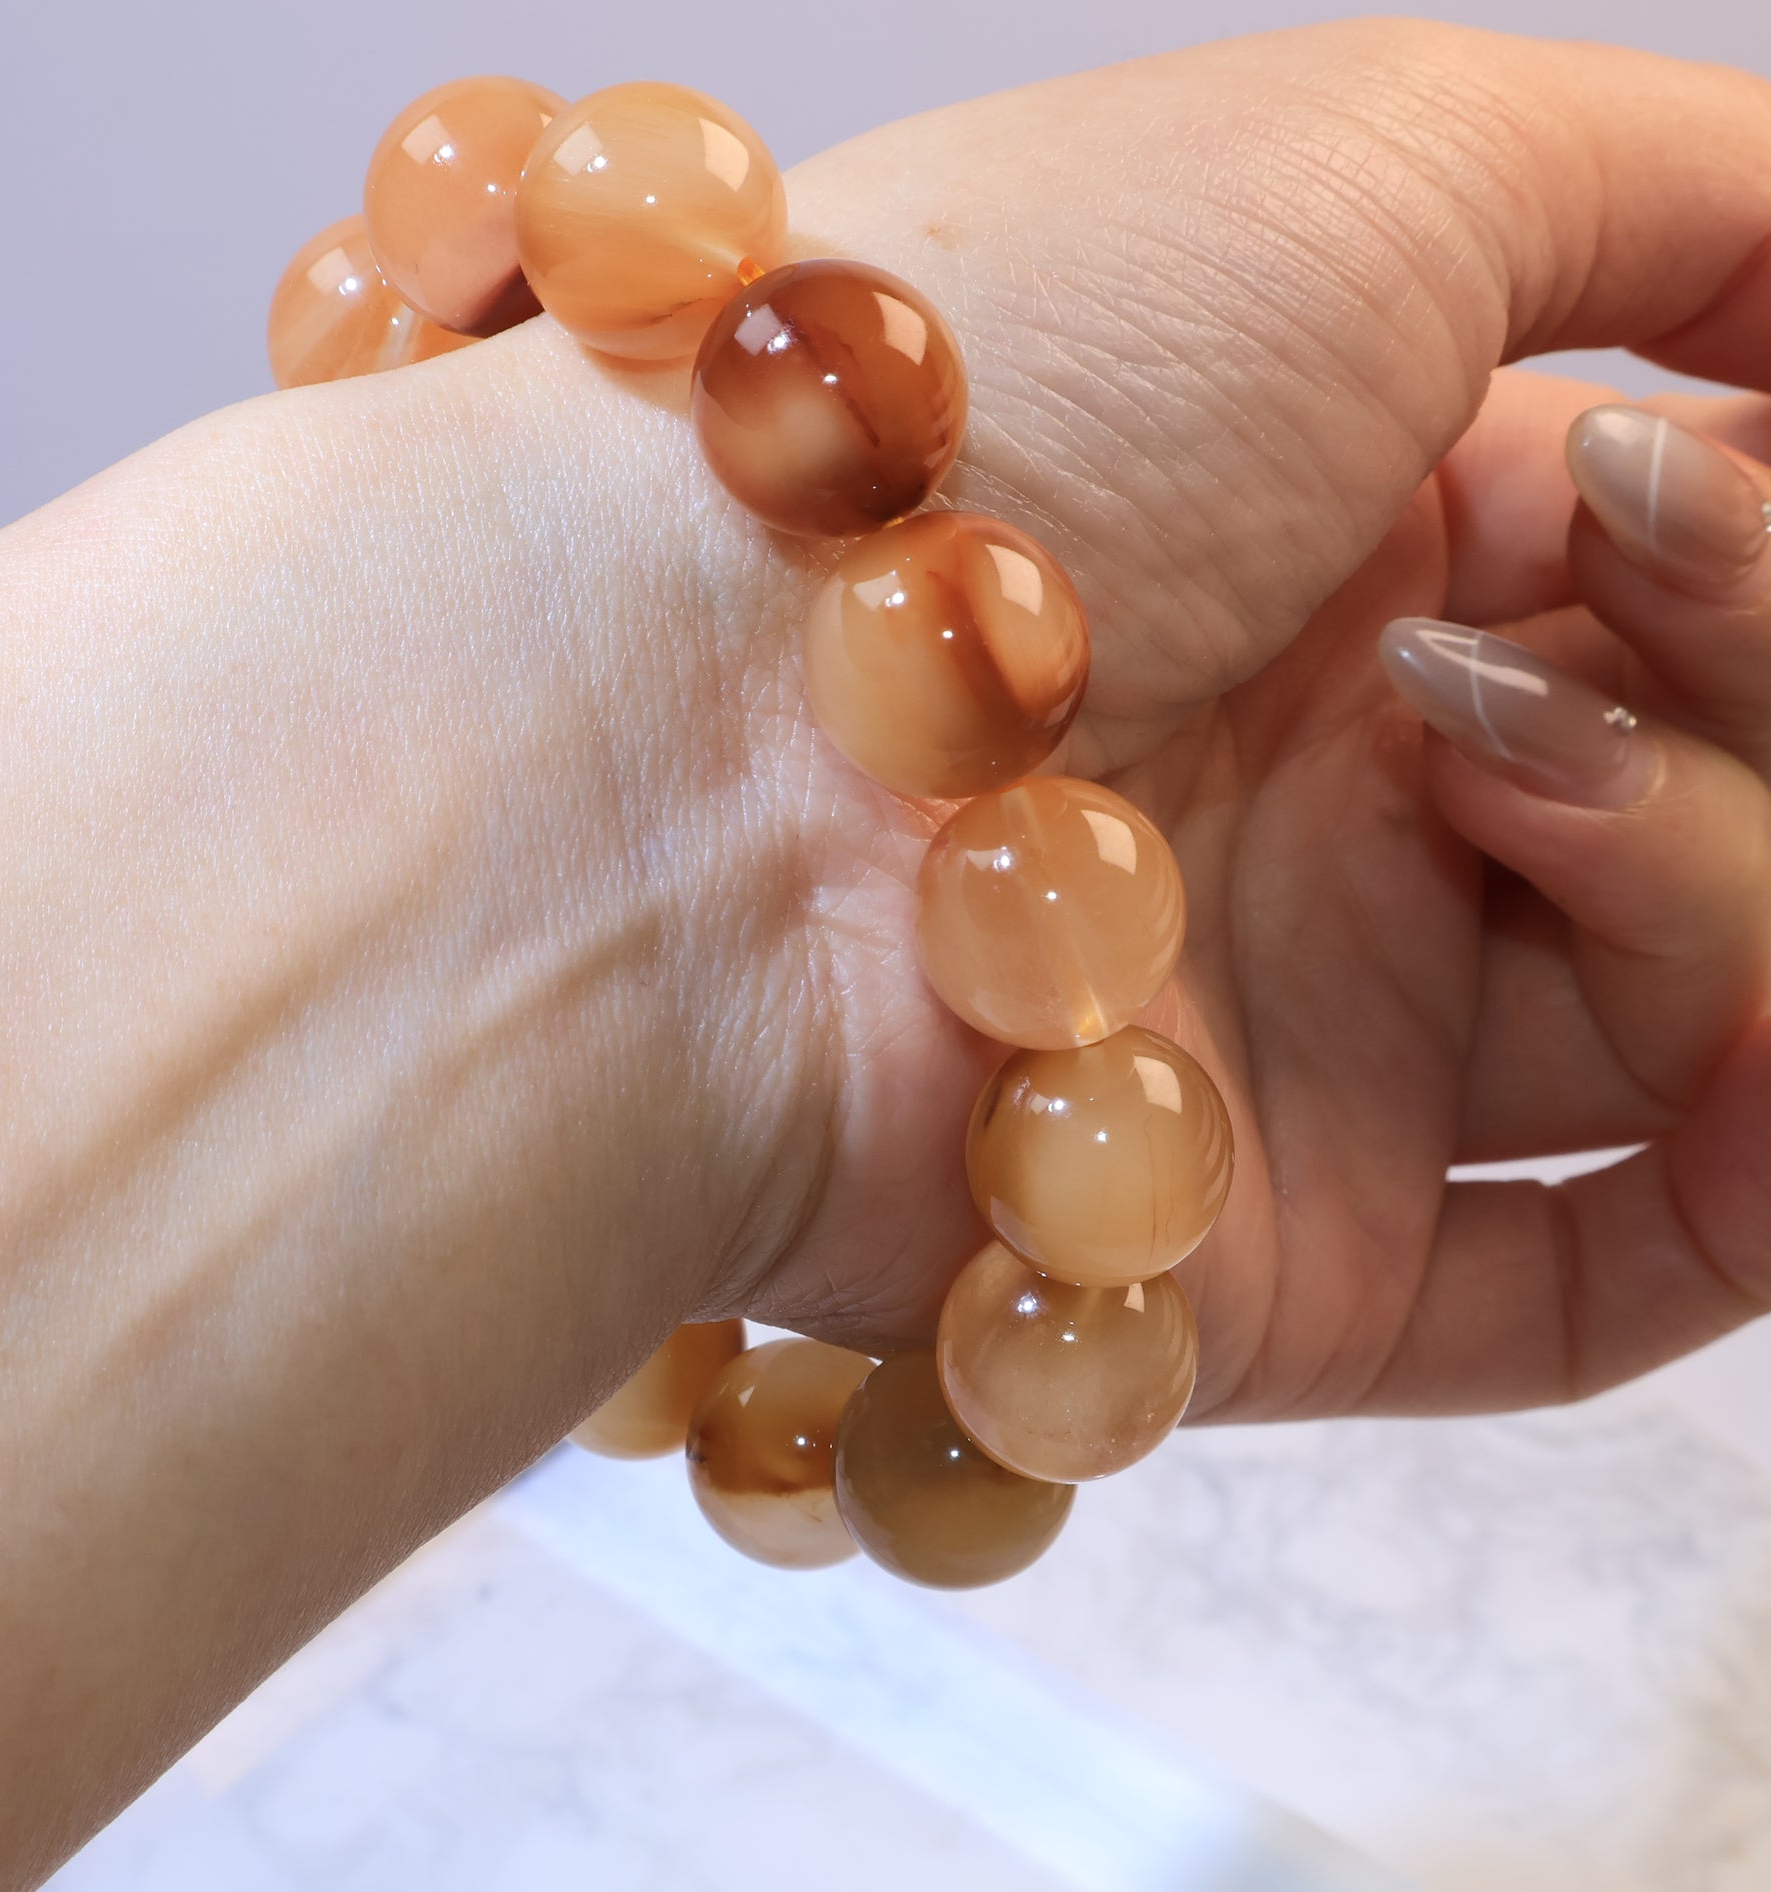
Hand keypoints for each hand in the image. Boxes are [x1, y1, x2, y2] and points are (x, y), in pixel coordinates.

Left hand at [704, 23, 1770, 1415]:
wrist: (681, 739)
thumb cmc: (998, 405)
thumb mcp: (1366, 163)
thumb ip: (1674, 199)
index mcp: (1349, 544)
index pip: (1681, 563)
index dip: (1754, 535)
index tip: (1698, 495)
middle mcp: (1331, 789)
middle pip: (1710, 785)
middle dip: (1746, 676)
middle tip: (1590, 588)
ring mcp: (1311, 1031)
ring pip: (1698, 1018)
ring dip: (1731, 889)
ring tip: (1509, 789)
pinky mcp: (1273, 1257)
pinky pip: (1597, 1276)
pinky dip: (1751, 1174)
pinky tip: (1761, 1074)